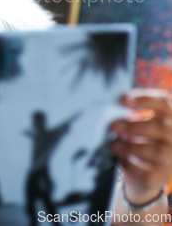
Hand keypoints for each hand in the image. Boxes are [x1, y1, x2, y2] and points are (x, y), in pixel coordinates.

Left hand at [110, 89, 171, 204]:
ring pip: (156, 150)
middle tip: (113, 126)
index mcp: (169, 117)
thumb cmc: (138, 137)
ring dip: (130, 146)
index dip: (145, 99)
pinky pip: (147, 171)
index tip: (124, 100)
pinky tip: (120, 157)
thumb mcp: (137, 121)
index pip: (164, 103)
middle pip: (161, 127)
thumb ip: (128, 112)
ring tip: (114, 144)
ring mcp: (171, 158)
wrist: (142, 171)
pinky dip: (131, 163)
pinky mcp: (161, 176)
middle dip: (133, 125)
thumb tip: (111, 109)